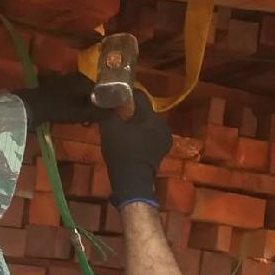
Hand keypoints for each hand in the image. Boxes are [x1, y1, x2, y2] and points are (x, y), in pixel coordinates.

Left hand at [15, 73, 108, 128]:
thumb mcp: (81, 113)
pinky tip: (73, 115)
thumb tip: (118, 113)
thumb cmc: (58, 108)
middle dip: (96, 105)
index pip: (103, 89)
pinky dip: (75, 105)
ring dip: (85, 106)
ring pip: (81, 95)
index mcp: (85, 80)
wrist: (31, 107)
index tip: (109, 114)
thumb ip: (100, 112)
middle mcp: (76, 77)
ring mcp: (64, 82)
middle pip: (92, 92)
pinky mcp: (55, 89)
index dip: (108, 102)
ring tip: (85, 119)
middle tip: (96, 119)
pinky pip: (71, 97)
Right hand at [100, 89, 171, 205]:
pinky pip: (153, 135)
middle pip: (145, 111)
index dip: (127, 95)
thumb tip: (108, 100)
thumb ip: (110, 111)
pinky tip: (134, 141)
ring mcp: (165, 136)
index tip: (117, 98)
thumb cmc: (121, 152)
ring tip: (126, 131)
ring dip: (139, 124)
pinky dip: (144, 135)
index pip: (140, 96)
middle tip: (119, 117)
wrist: (133, 179)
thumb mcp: (109, 128)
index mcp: (150, 116)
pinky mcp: (164, 148)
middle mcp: (162, 123)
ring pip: (149, 123)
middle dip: (133, 112)